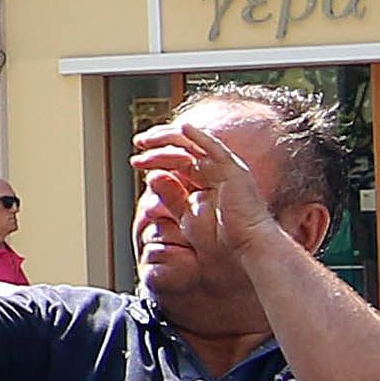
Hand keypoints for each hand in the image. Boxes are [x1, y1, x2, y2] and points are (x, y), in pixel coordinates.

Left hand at [130, 113, 287, 269]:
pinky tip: (184, 128)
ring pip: (194, 145)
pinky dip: (200, 136)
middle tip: (138, 142)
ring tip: (148, 139)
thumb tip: (151, 177)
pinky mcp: (234, 171)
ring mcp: (225, 170)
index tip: (135, 161)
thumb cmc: (220, 243)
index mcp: (204, 184)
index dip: (156, 158)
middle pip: (183, 149)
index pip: (177, 162)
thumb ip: (171, 197)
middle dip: (158, 143)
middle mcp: (215, 173)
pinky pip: (215, 148)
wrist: (244, 252)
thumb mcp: (185, 217)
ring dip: (170, 138)